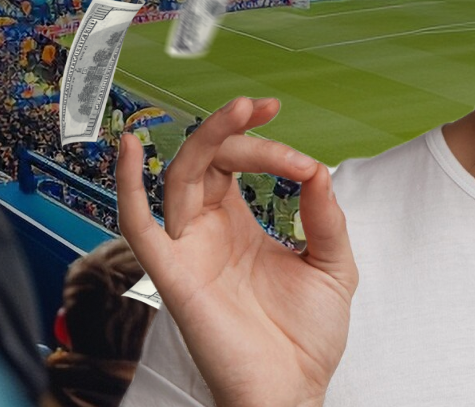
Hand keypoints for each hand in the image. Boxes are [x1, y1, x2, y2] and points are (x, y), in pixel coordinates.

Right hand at [116, 97, 358, 406]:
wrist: (295, 388)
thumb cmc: (308, 336)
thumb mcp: (334, 264)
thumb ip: (325, 217)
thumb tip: (319, 169)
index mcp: (242, 226)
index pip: (239, 164)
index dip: (265, 144)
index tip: (299, 149)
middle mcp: (210, 232)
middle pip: (208, 161)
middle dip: (236, 131)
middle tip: (263, 108)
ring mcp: (190, 251)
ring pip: (181, 178)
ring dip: (206, 139)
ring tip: (238, 111)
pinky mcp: (174, 276)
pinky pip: (138, 227)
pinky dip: (128, 186)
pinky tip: (133, 147)